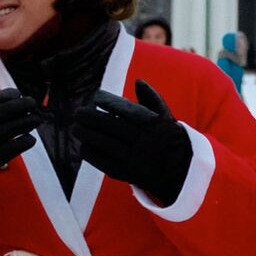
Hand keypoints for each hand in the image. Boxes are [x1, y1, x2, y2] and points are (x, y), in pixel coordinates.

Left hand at [73, 80, 192, 204]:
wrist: (181, 171)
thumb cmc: (167, 138)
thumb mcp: (166, 117)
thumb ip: (152, 98)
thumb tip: (138, 81)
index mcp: (154, 125)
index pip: (127, 110)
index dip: (109, 103)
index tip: (95, 97)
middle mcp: (145, 141)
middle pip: (111, 126)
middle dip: (90, 118)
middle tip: (77, 113)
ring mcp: (136, 159)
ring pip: (105, 144)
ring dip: (87, 135)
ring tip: (75, 128)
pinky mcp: (128, 174)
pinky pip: (105, 162)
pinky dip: (92, 154)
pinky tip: (83, 146)